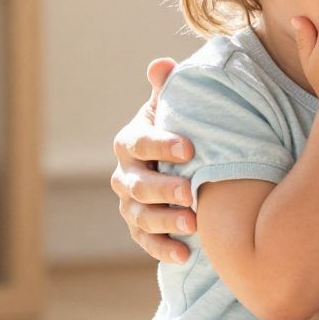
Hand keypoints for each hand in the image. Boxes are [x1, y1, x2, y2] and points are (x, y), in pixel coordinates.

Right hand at [112, 57, 197, 263]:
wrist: (179, 163)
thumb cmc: (178, 128)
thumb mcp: (173, 108)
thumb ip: (168, 90)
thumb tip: (162, 64)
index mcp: (130, 142)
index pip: (140, 143)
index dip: (161, 144)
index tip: (189, 147)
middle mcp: (125, 175)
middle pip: (137, 185)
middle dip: (163, 189)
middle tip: (191, 192)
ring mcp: (131, 205)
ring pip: (141, 217)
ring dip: (166, 222)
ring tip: (194, 224)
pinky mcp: (140, 230)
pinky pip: (147, 243)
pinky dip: (164, 250)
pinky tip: (186, 255)